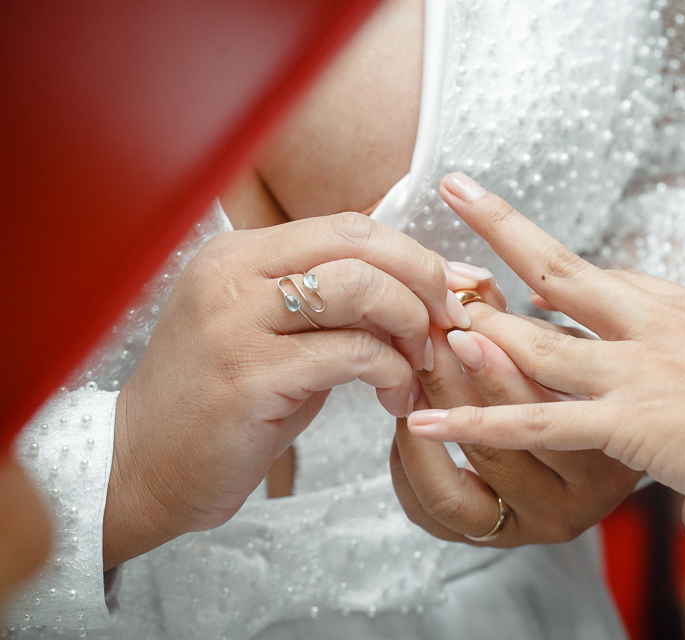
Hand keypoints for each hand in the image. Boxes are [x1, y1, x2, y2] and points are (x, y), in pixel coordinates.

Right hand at [105, 213, 466, 567]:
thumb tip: (422, 285)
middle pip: (359, 241)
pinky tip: (396, 399)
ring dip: (410, 324)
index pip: (348, 225)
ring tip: (421, 363)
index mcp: (239, 254)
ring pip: (358, 287)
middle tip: (450, 320)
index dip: (411, 253)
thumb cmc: (224, 405)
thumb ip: (337, 305)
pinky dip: (392, 372)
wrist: (145, 466)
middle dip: (423, 277)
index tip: (450, 288)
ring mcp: (236, 321)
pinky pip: (351, 353)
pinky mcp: (249, 374)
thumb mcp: (278, 336)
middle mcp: (233, 274)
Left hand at [406, 173, 684, 532]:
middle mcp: (651, 325)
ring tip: (429, 312)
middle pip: (562, 267)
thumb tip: (680, 429)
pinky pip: (537, 422)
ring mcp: (633, 370)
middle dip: (505, 227)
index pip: (605, 279)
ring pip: (535, 340)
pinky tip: (428, 422)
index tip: (521, 275)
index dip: (553, 274)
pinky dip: (479, 421)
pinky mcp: (626, 423)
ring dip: (479, 325)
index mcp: (682, 307)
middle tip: (457, 192)